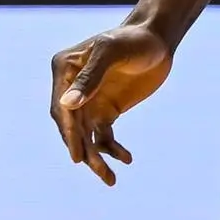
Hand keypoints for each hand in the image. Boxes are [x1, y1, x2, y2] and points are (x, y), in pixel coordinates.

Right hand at [49, 21, 172, 184]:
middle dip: (84, 151)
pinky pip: (104, 136)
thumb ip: (90, 77)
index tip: (78, 156)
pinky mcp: (107, 110)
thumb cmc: (133, 39)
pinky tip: (126, 159)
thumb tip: (66, 105)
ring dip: (97, 158)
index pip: (61, 108)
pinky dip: (112, 150)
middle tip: (100, 172)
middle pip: (72, 127)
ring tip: (110, 179)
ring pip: (87, 137)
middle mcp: (71, 87)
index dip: (69, 133)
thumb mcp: (112, 53)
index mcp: (64, 70)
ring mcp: (89, 100)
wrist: (158, 39)